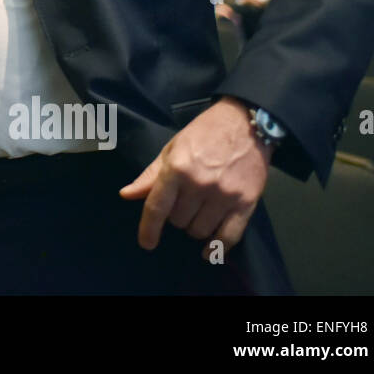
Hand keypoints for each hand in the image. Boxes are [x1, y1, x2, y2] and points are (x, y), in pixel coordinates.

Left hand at [119, 96, 273, 257]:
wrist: (245, 123)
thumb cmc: (204, 133)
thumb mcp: (172, 149)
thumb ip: (150, 175)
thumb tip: (126, 194)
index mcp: (177, 168)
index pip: (157, 207)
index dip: (148, 229)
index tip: (147, 243)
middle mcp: (200, 184)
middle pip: (178, 221)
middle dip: (176, 216)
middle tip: (184, 201)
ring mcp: (224, 195)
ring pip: (200, 230)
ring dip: (195, 227)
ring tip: (199, 211)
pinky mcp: (246, 203)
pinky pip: (229, 237)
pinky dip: (216, 248)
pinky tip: (208, 251)